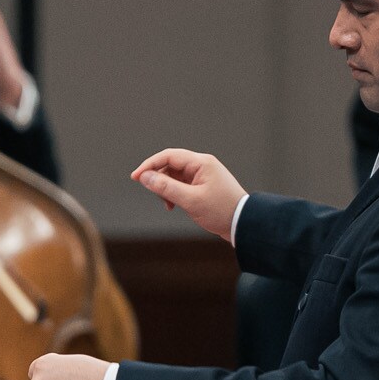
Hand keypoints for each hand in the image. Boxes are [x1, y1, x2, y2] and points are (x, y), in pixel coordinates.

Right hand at [131, 148, 249, 243]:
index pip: (168, 156)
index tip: (135, 177)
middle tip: (156, 195)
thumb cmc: (221, 210)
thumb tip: (145, 177)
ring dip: (165, 188)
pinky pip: (181, 184)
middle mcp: (201, 165)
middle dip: (158, 179)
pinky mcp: (202, 185)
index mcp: (201, 163)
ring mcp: (202, 175)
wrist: (243, 223)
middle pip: (170, 165)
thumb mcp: (190, 200)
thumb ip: (166, 188)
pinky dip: (173, 193)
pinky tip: (173, 205)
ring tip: (167, 204)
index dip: (149, 165)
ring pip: (174, 176)